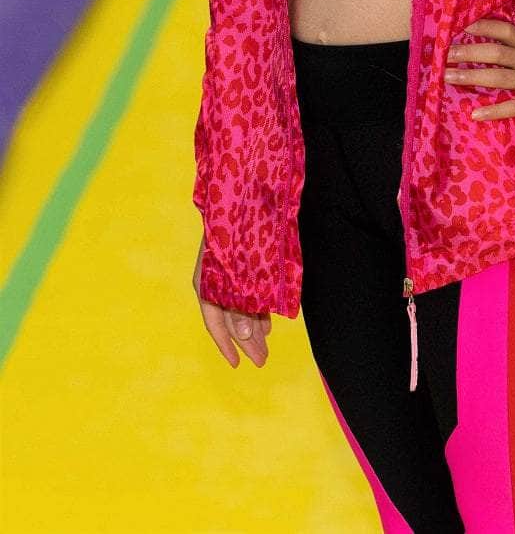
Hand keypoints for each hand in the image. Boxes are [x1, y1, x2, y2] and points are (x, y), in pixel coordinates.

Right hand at [193, 235, 270, 367]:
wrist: (243, 186)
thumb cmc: (239, 228)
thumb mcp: (242, 273)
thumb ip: (242, 305)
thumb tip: (245, 338)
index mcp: (208, 280)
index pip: (214, 321)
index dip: (226, 344)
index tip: (237, 364)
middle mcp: (216, 277)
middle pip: (230, 316)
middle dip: (246, 340)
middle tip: (263, 360)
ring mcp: (229, 268)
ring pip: (240, 304)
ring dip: (254, 325)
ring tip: (267, 343)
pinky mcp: (242, 261)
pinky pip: (248, 291)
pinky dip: (258, 307)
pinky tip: (268, 321)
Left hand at [443, 18, 514, 121]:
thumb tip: (511, 44)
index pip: (501, 30)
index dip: (480, 26)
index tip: (460, 26)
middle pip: (492, 52)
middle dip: (466, 52)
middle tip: (444, 53)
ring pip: (496, 77)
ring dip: (470, 76)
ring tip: (447, 77)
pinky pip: (511, 106)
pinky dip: (492, 111)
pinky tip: (475, 114)